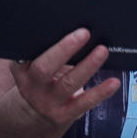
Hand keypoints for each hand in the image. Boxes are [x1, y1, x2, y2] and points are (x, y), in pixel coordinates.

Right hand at [6, 27, 120, 132]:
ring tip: (102, 51)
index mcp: (23, 68)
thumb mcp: (32, 65)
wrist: (35, 113)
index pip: (29, 53)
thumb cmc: (41, 79)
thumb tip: (72, 23)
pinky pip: (84, 102)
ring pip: (68, 83)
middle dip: (64, 49)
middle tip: (84, 33)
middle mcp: (32, 85)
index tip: (57, 24)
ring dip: (87, 65)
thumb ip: (44, 49)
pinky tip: (114, 82)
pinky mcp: (65, 113)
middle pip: (44, 67)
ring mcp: (48, 101)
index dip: (42, 41)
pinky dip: (101, 92)